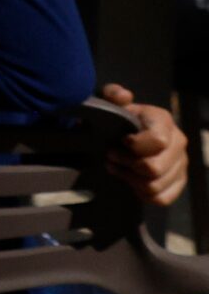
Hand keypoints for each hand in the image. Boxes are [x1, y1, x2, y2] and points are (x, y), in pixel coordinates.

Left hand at [99, 86, 189, 208]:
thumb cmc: (118, 118)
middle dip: (127, 164)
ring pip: (154, 186)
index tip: (120, 141)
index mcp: (163, 121)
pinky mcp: (178, 182)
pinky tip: (130, 180)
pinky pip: (161, 199)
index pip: (157, 141)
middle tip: (111, 156)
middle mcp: (178, 142)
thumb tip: (124, 96)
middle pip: (154, 168)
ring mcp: (180, 164)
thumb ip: (112, 95)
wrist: (125, 133)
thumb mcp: (111, 103)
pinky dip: (141, 193)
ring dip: (130, 179)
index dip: (134, 145)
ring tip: (117, 167)